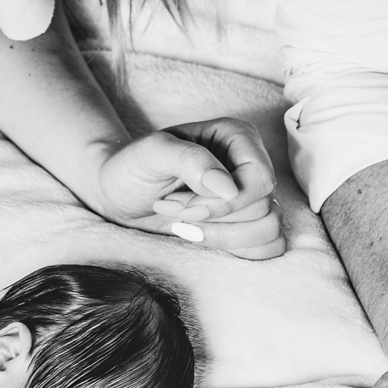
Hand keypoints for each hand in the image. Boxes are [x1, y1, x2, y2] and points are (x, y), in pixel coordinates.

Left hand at [93, 118, 283, 259]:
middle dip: (212, 218)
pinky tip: (201, 238)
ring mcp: (250, 195)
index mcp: (237, 137)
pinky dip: (236, 249)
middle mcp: (249, 164)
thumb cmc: (132, 167)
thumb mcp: (151, 154)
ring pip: (268, 229)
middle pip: (263, 207)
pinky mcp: (246, 222)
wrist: (118, 193)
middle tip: (174, 208)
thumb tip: (230, 189)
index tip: (185, 206)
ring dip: (221, 235)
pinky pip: (269, 246)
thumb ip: (190, 161)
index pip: (260, 180)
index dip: (225, 204)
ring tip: (184, 222)